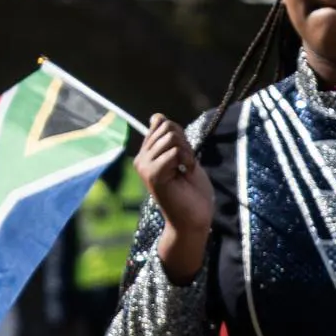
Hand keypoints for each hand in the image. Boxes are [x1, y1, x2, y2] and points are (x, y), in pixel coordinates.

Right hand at [139, 116, 213, 281]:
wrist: (194, 218)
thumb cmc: (192, 191)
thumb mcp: (185, 157)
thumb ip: (173, 138)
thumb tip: (157, 116)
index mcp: (147, 153)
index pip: (162, 124)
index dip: (181, 135)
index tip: (184, 155)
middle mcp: (141, 158)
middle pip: (168, 127)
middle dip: (186, 143)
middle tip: (186, 165)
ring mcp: (144, 165)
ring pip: (171, 137)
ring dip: (188, 152)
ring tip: (185, 170)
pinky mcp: (152, 173)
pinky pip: (174, 151)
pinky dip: (187, 160)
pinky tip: (185, 174)